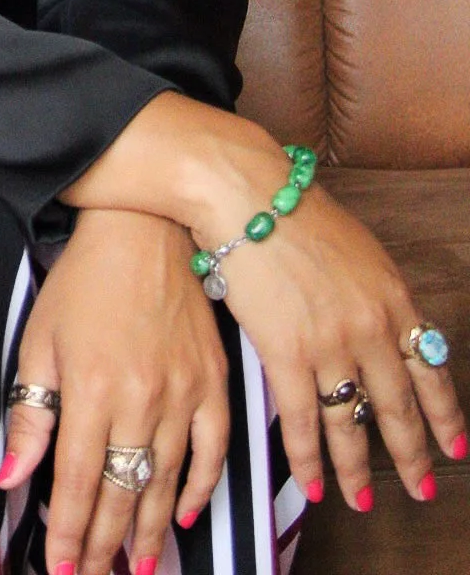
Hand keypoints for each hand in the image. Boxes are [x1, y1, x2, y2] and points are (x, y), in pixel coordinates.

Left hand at [0, 208, 228, 574]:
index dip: (68, 533)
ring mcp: (184, 391)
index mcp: (91, 387)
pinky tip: (188, 513)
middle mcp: (140, 397)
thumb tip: (13, 479)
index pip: (76, 481)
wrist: (145, 229)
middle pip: (122, 492)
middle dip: (105, 544)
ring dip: (152, 530)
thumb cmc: (84, 280)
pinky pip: (214, 449)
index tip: (61, 569)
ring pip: (167, 481)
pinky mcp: (214, 381)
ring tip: (139, 566)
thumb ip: (30, 411)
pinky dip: (203, 486)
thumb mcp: (41, 337)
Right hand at [199, 174, 466, 512]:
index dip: (445, 414)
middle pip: (398, 406)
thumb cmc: (291, 209)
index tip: (455, 446)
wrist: (247, 194)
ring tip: (362, 500)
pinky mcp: (286, 354)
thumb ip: (372, 294)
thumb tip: (377, 326)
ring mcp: (330, 345)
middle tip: (420, 487)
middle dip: (411, 454)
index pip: (431, 369)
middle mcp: (371, 327)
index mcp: (392, 297)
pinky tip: (313, 485)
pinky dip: (308, 460)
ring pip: (351, 423)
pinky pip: (303, 423)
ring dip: (357, 468)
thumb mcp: (357, 249)